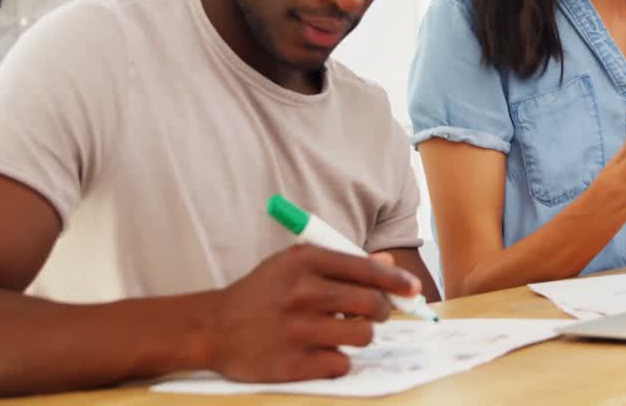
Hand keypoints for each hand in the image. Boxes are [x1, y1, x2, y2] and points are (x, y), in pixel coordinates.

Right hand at [204, 244, 421, 381]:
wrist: (213, 327)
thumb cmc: (262, 293)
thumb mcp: (295, 266)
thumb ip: (342, 263)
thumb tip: (390, 268)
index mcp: (305, 261)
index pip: (367, 269)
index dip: (397, 282)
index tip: (412, 291)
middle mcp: (302, 293)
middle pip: (371, 304)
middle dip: (383, 310)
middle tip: (377, 314)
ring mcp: (297, 330)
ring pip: (362, 336)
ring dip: (360, 336)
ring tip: (343, 332)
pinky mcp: (292, 364)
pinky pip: (341, 364)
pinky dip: (338, 360)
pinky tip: (321, 352)